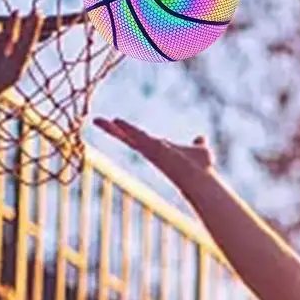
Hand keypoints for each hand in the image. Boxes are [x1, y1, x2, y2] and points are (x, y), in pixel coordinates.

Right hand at [94, 118, 213, 185]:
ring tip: (98, 120)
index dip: (126, 130)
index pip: (138, 137)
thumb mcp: (201, 151)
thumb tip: (201, 139)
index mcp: (159, 147)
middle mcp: (151, 149)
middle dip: (112, 129)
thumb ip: (198, 145)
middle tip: (96, 120)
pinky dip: (128, 129)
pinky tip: (116, 121)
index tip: (114, 122)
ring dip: (114, 128)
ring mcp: (151, 150)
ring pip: (130, 136)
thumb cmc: (201, 168)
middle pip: (128, 137)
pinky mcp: (155, 148)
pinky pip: (139, 137)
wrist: (202, 179)